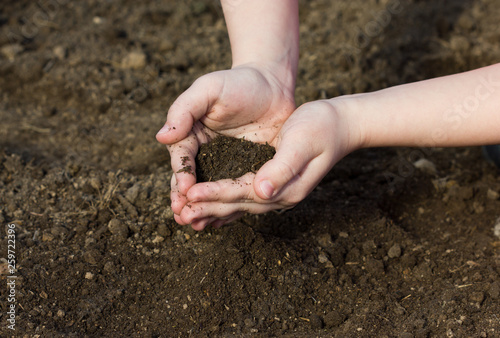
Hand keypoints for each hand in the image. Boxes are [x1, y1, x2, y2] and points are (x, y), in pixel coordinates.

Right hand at [156, 63, 295, 225]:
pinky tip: (223, 222)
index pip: (182, 158)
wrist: (273, 86)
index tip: (183, 190)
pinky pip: (237, 191)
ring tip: (197, 226)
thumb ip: (184, 109)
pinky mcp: (247, 171)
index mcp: (191, 134)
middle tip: (183, 217)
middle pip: (193, 179)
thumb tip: (162, 137)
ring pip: (212, 190)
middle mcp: (206, 153)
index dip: (181, 174)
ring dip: (204, 209)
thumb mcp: (208, 89)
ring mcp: (226, 165)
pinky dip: (229, 207)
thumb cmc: (238, 83)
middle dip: (186, 200)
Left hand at [176, 99, 361, 229]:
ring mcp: (276, 193)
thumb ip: (281, 168)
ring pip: (236, 205)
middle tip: (178, 214)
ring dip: (211, 211)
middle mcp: (279, 196)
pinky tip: (208, 207)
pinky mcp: (271, 185)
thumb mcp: (301, 142)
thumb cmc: (320, 127)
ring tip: (186, 216)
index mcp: (285, 188)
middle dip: (206, 208)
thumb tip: (261, 191)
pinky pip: (242, 198)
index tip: (189, 194)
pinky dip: (223, 203)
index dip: (214, 194)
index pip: (241, 193)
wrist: (338, 125)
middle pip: (236, 204)